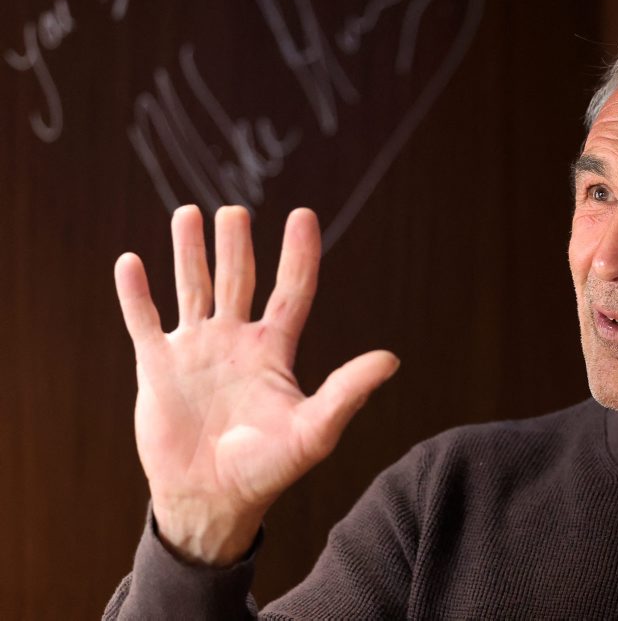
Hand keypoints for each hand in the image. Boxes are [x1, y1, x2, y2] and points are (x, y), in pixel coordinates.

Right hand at [114, 205, 398, 565]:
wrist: (210, 502)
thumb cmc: (267, 470)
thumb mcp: (313, 431)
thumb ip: (346, 392)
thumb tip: (392, 359)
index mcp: (274, 350)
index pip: (291, 290)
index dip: (299, 254)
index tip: (302, 215)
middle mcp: (236, 341)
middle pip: (238, 279)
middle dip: (235, 245)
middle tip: (233, 211)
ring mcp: (196, 350)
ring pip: (192, 288)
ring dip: (189, 253)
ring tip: (188, 214)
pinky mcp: (158, 367)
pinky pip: (144, 321)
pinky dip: (135, 293)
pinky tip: (130, 262)